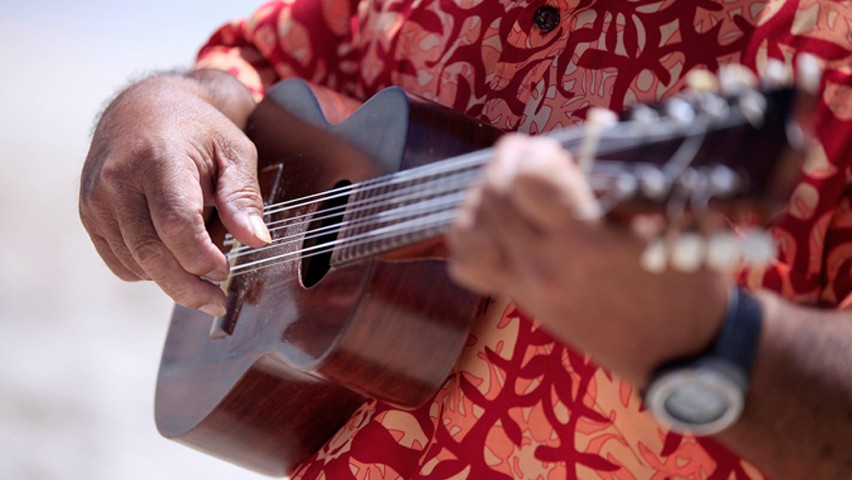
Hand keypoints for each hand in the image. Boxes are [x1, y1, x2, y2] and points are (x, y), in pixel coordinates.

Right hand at [79, 70, 268, 315]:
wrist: (144, 108)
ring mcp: (97, 199)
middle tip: (216, 302)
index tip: (225, 270)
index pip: (176, 224)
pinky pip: (120, 263)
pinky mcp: (89, 215)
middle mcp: (118, 179)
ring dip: (171, 278)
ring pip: (135, 264)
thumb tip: (256, 240)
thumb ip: (243, 196)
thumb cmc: (198, 131)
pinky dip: (149, 271)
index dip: (202, 258)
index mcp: (158, 158)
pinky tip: (172, 254)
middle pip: (151, 254)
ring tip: (200, 263)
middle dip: (188, 288)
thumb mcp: (234, 152)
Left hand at [447, 133, 728, 385]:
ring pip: (466, 230)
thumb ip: (631, 176)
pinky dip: (472, 237)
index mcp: (587, 245)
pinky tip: (497, 225)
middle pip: (492, 196)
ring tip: (510, 188)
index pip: (526, 181)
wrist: (679, 357)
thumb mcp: (675, 226)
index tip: (556, 151)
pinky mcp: (518, 301)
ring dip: (483, 197)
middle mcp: (545, 267)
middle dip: (507, 162)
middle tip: (530, 156)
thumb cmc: (686, 288)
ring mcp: (525, 288)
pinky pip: (467, 265)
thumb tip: (594, 128)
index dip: (535, 153)